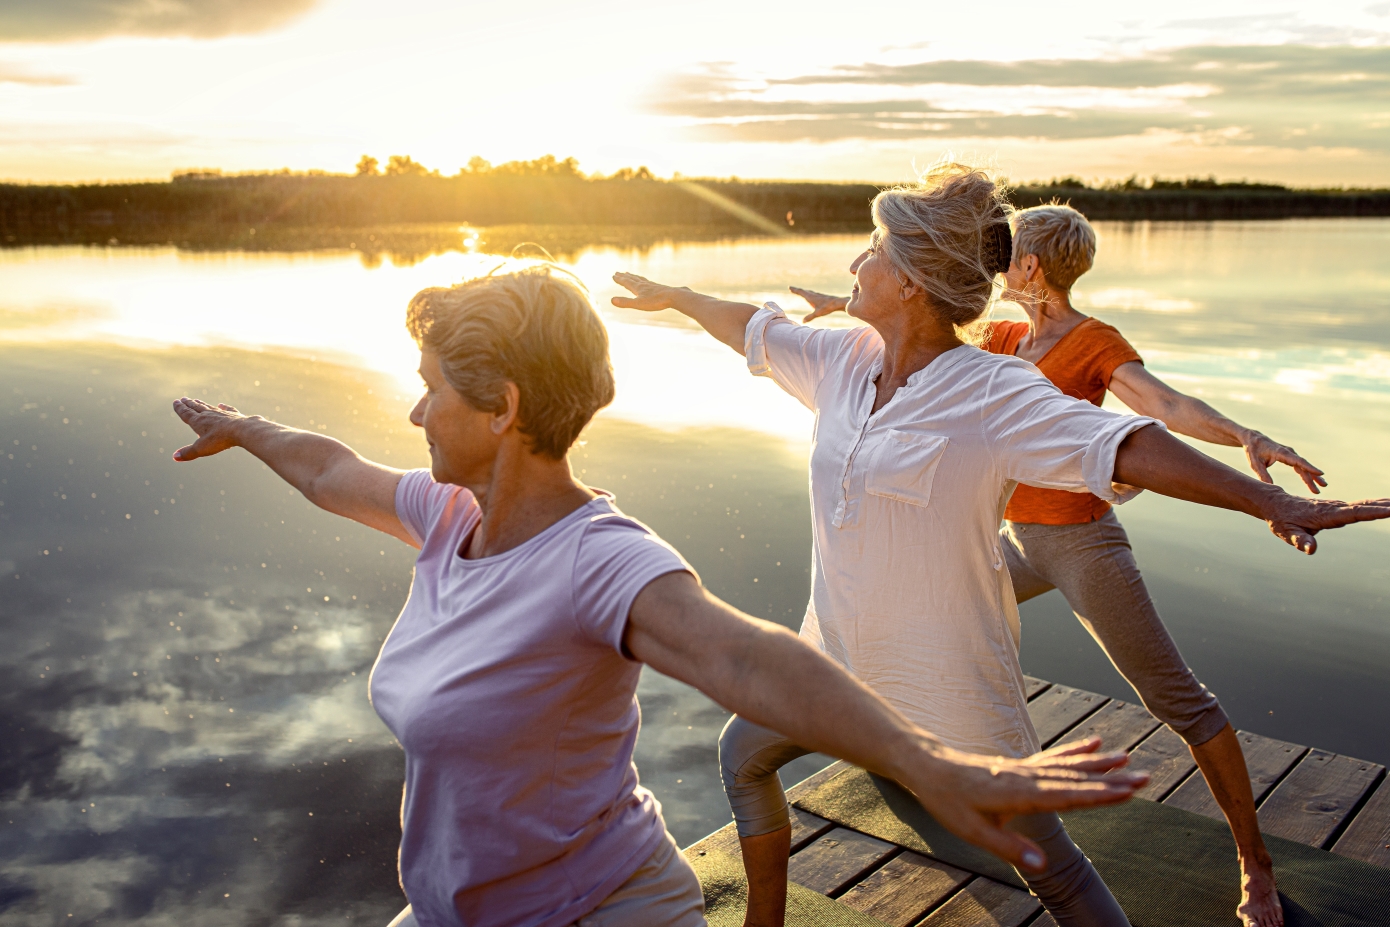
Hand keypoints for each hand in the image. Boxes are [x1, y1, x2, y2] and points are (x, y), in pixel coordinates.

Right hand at [171, 397, 251, 461]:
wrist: (242, 430)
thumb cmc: (220, 440)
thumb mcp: (201, 449)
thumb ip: (188, 453)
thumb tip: (175, 457)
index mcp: (198, 422)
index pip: (186, 413)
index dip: (180, 408)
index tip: (176, 401)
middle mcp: (208, 415)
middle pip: (196, 408)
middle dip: (189, 404)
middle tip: (183, 398)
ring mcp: (221, 414)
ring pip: (209, 407)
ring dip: (201, 404)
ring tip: (196, 400)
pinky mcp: (234, 415)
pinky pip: (227, 409)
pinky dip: (223, 407)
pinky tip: (221, 405)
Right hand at [611, 272, 686, 310]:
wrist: (673, 296)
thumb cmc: (656, 301)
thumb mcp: (638, 304)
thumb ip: (625, 302)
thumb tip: (611, 300)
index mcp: (638, 288)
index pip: (626, 282)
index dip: (619, 279)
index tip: (613, 275)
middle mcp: (644, 284)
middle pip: (632, 279)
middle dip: (624, 276)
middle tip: (618, 272)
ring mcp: (652, 285)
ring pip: (640, 279)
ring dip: (633, 276)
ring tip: (630, 274)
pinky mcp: (659, 287)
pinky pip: (648, 282)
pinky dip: (644, 280)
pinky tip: (646, 282)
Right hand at [790, 286, 848, 321]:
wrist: (838, 303)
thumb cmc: (828, 307)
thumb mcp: (818, 313)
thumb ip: (810, 317)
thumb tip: (803, 322)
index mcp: (811, 297)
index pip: (801, 292)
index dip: (795, 290)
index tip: (789, 287)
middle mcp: (814, 295)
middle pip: (804, 291)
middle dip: (797, 290)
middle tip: (791, 289)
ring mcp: (818, 295)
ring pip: (809, 292)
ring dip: (803, 291)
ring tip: (800, 291)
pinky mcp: (822, 297)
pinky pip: (813, 294)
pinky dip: (809, 293)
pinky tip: (812, 296)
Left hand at [905, 737, 1145, 871]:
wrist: (928, 767)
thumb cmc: (948, 801)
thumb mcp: (972, 831)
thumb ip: (1008, 847)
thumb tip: (1042, 864)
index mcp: (1018, 794)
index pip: (1066, 797)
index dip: (1098, 796)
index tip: (1127, 792)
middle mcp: (1026, 777)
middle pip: (1075, 779)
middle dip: (1111, 780)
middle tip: (1145, 777)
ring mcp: (1025, 769)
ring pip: (1069, 766)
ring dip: (1099, 764)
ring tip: (1129, 758)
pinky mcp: (1021, 766)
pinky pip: (1055, 758)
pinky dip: (1076, 751)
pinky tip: (1095, 743)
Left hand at [1243, 431, 1326, 493]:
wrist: (1253, 438)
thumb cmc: (1253, 450)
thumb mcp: (1255, 463)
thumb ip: (1263, 475)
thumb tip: (1270, 487)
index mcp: (1281, 452)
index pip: (1298, 461)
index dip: (1309, 467)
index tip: (1321, 473)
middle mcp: (1288, 452)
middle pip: (1303, 466)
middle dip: (1312, 478)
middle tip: (1319, 490)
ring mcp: (1290, 454)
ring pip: (1303, 466)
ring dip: (1312, 476)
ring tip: (1323, 485)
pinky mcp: (1289, 457)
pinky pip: (1300, 466)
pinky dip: (1307, 473)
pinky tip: (1313, 480)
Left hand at [1261, 491, 1389, 553]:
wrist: (1275, 505)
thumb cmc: (1281, 521)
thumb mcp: (1288, 534)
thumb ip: (1300, 541)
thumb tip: (1310, 550)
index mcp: (1326, 515)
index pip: (1354, 513)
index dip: (1374, 512)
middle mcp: (1334, 508)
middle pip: (1365, 507)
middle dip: (1385, 506)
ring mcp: (1336, 506)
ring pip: (1364, 505)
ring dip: (1384, 504)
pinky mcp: (1336, 508)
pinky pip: (1359, 506)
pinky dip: (1375, 505)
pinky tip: (1386, 505)